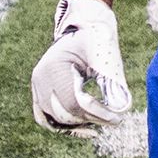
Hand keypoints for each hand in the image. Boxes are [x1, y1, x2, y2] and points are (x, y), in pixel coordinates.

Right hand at [30, 0, 131, 132]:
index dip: (97, 114)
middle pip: (64, 113)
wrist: (80, 28)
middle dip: (91, 120)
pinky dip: (63, 127)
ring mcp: (37, 86)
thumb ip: (111, 81)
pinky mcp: (39, 92)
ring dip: (77, 125)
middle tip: (114, 121)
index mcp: (55, 67)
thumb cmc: (95, 39)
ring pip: (53, 119)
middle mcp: (40, 78)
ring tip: (100, 123)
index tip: (117, 119)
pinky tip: (86, 129)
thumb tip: (120, 109)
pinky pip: (45, 118)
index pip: (74, 102)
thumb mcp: (104, 56)